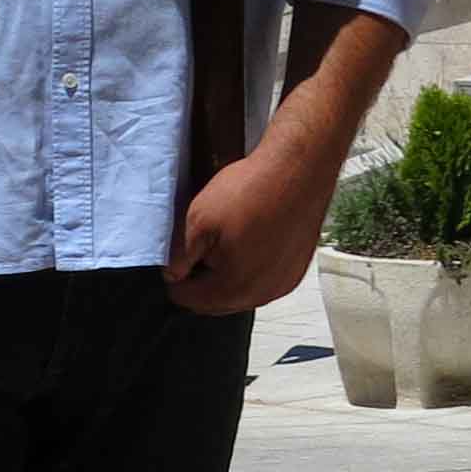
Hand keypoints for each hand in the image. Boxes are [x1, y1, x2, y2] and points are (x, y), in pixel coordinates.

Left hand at [165, 135, 343, 315]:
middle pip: (216, 302)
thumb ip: (180, 257)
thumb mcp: (197, 221)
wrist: (299, 169)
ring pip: (241, 293)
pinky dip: (250, 271)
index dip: (176, 280)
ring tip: (221, 244)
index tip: (177, 258)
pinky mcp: (297, 269)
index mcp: (235, 287)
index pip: (190, 301)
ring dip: (226, 278)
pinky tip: (246, 243)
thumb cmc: (249, 191)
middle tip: (196, 251)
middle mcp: (264, 293)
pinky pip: (264, 282)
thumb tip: (172, 275)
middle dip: (201, 282)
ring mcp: (284, 282)